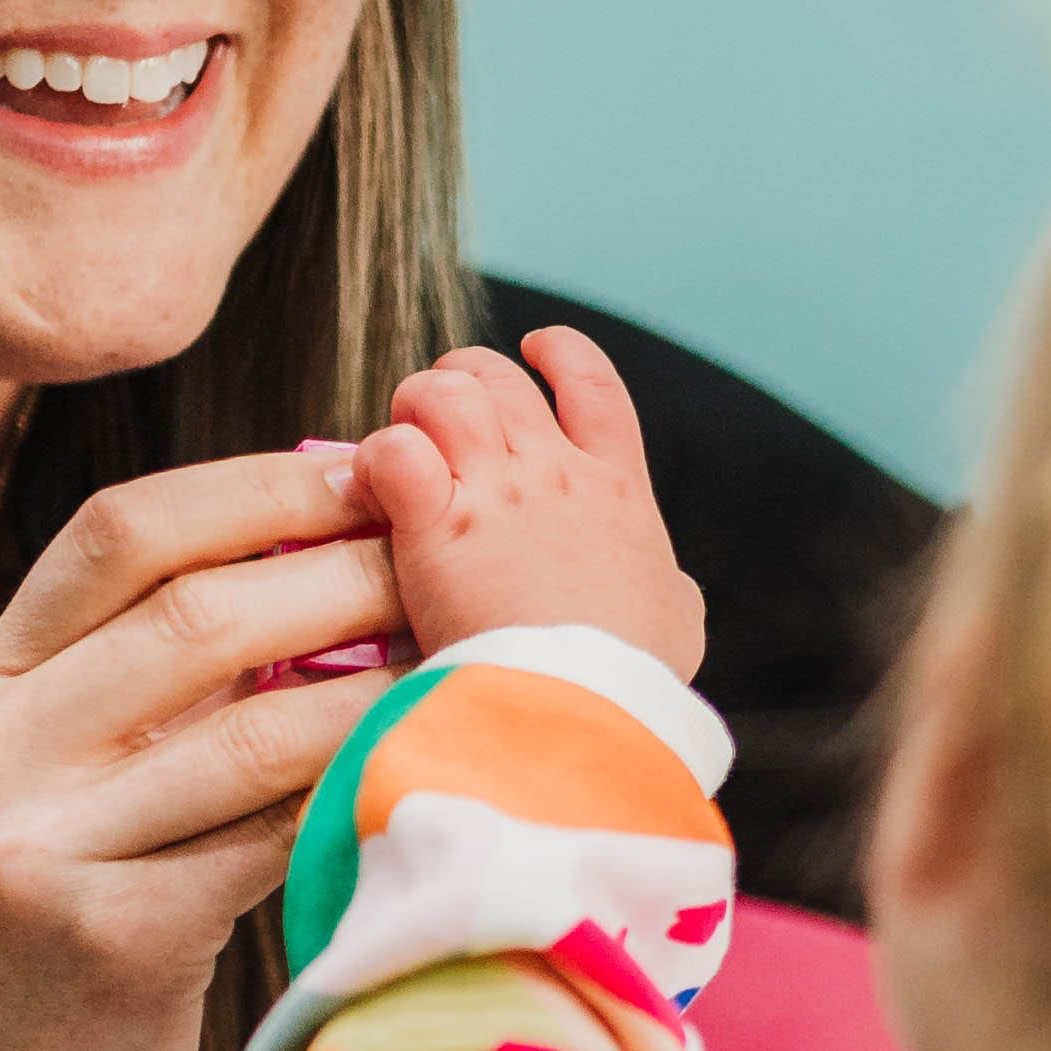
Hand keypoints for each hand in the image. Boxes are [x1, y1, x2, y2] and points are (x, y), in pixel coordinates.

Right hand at [0, 453, 404, 1050]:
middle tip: (457, 555)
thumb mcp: (66, 790)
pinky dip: (359, 798)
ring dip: (380, 683)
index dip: (259, 487)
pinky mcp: (101, 939)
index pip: (121, 532)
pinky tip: (436, 775)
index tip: (374, 464)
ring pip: (247, 726)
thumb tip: (331, 551)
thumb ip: (152, 686)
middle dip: (346, 570)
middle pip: (195, 612)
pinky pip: (266, 842)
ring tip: (474, 656)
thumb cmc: (63, 947)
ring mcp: (32, 845)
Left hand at [357, 329, 706, 679]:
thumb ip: (666, 591)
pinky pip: (394, 451)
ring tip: (402, 441)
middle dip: (461, 380)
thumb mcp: (676, 621)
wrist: (590, 703)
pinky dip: (377, 460)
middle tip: (439, 414)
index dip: (559, 351)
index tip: (534, 346)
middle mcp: (556, 474)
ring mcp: (496, 493)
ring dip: (413, 407)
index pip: (592, 382)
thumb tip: (668, 593)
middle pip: (497, 376)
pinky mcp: (438, 526)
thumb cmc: (633, 675)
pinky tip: (374, 491)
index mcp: (618, 488)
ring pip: (442, 394)